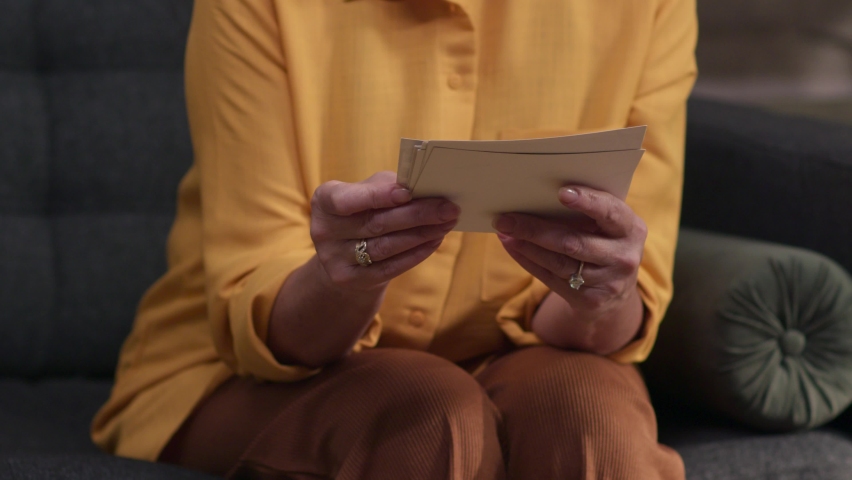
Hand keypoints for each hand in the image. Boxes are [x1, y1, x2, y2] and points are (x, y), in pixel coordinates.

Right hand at [310, 171, 459, 291]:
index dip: (379, 196)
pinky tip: (435, 241)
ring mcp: (335, 259)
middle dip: (417, 215)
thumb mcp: (367, 191)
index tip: (409, 193)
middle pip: (376, 223)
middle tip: (448, 208)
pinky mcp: (351, 280)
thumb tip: (425, 189)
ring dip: (422, 234)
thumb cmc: (363, 212)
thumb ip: (388, 187)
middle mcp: (325, 231)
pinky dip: (416, 253)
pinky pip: (390, 267)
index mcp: (325, 200)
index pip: (349, 199)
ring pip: (386, 246)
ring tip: (447, 223)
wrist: (345, 254)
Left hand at [493, 186, 646, 320]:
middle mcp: (624, 257)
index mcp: (632, 228)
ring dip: (527, 246)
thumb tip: (536, 195)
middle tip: (506, 218)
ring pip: (558, 262)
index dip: (587, 202)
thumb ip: (587, 208)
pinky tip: (513, 248)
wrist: (616, 287)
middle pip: (573, 242)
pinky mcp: (590, 300)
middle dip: (535, 229)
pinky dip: (528, 261)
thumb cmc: (605, 240)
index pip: (610, 212)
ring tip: (504, 232)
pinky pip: (551, 279)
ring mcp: (608, 282)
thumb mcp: (608, 223)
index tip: (561, 193)